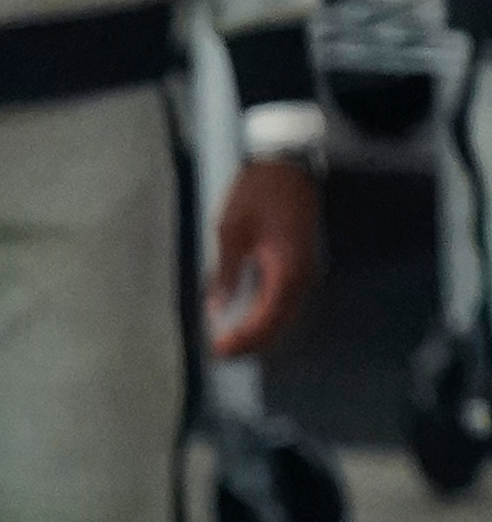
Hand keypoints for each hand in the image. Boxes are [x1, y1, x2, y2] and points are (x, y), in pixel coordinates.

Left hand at [206, 156, 322, 357]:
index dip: (244, 338)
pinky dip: (265, 315)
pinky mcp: (299, 265)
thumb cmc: (257, 194)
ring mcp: (304, 271)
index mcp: (287, 270)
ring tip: (230, 343)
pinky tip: (244, 320)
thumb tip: (217, 309)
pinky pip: (284, 300)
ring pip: (284, 315)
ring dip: (259, 332)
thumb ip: (225, 274)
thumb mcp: (230, 232)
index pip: (267, 318)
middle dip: (251, 342)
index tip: (219, 350)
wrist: (286, 167)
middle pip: (279, 323)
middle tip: (220, 354)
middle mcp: (302, 276)